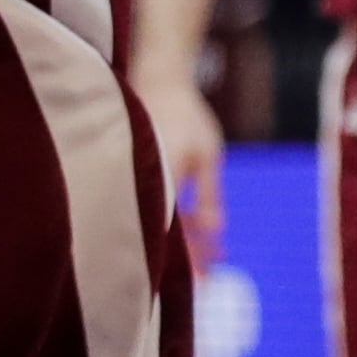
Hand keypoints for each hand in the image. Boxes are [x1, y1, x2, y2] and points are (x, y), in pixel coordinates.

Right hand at [136, 73, 225, 270]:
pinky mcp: (144, 168)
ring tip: (209, 258)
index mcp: (156, 178)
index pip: (169, 230)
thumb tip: (213, 230)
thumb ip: (208, 194)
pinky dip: (179, 216)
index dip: (185, 258)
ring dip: (184, 237)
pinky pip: (161, 199)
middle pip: (164, 228)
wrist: (159, 75)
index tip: (201, 281)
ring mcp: (142, 174)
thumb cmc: (184, 112)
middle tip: (207, 279)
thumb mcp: (206, 155)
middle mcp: (144, 179)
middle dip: (186, 255)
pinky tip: (198, 230)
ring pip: (163, 216)